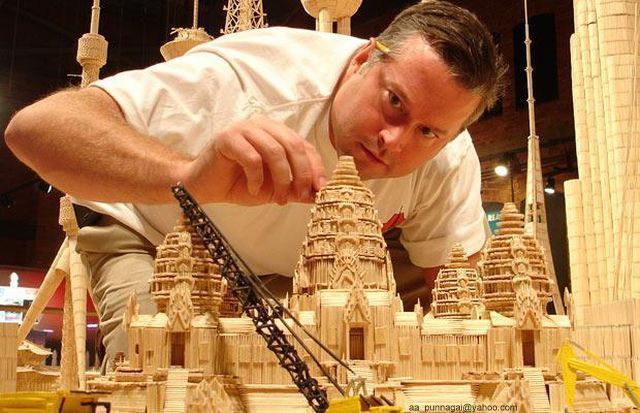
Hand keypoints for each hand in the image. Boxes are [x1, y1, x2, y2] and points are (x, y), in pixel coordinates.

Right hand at [178, 116, 326, 204]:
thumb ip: (295, 189)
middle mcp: (263, 126)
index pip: (305, 146)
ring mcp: (244, 128)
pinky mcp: (227, 138)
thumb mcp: (273, 189)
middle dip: (300, 174)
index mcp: (277, 133)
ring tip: (277, 198)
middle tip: (298, 196)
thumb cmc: (238, 184)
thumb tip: (319, 194)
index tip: (320, 190)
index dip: (315, 167)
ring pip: (274, 151)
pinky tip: (254, 190)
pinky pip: (252, 157)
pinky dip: (257, 178)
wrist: (203, 187)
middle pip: (293, 145)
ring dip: (280, 179)